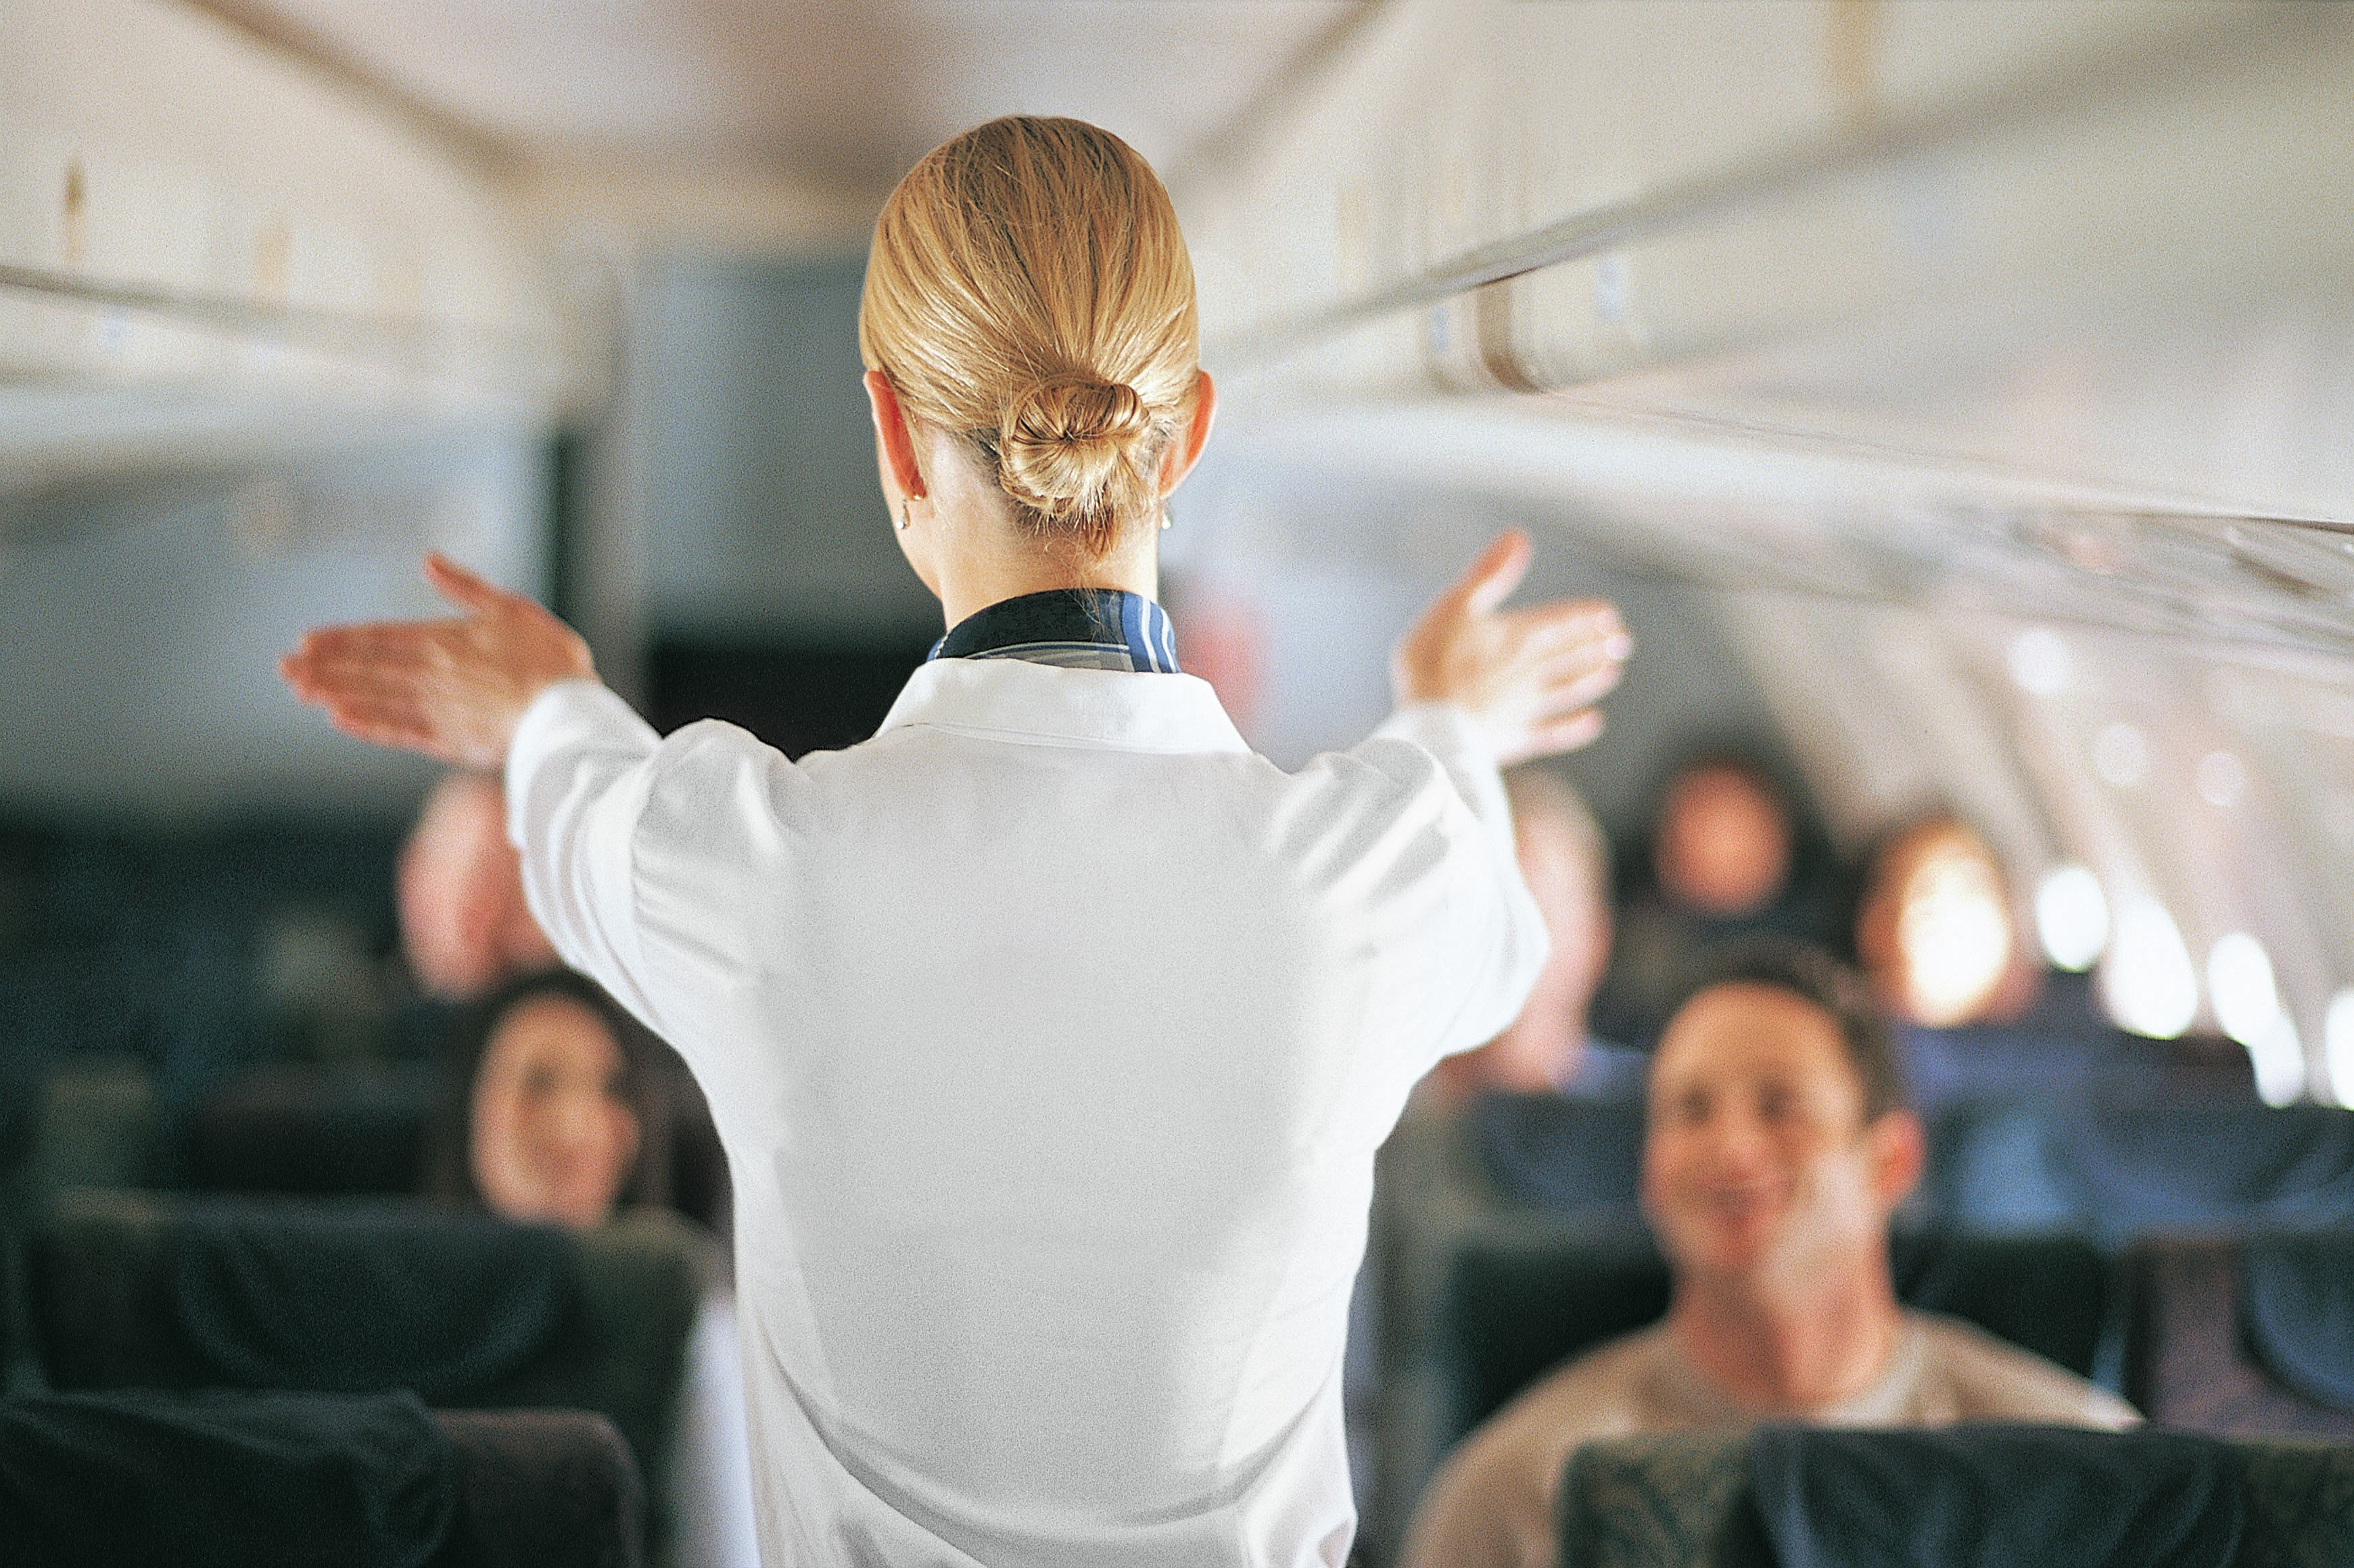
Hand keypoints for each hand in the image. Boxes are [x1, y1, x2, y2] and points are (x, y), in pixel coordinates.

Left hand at [279, 554, 595, 769]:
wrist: (567, 712)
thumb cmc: (549, 658)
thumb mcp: (512, 607)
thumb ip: (466, 587)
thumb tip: (428, 560)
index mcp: (444, 640)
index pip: (379, 637)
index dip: (340, 640)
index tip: (305, 642)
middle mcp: (430, 674)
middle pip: (366, 668)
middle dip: (322, 667)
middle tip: (284, 669)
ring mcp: (436, 709)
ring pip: (373, 698)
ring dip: (334, 694)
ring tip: (301, 693)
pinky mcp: (448, 739)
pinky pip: (397, 731)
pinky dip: (367, 726)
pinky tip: (341, 721)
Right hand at [1391, 531, 1630, 765]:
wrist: (1431, 725)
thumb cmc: (1434, 661)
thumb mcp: (1455, 605)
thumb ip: (1490, 574)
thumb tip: (1518, 538)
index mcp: (1518, 635)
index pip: (1561, 623)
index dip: (1586, 618)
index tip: (1609, 616)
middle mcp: (1530, 670)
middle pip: (1571, 655)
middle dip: (1597, 646)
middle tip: (1623, 642)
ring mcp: (1526, 706)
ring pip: (1569, 689)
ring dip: (1592, 679)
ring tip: (1613, 673)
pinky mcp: (1517, 737)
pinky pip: (1556, 732)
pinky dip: (1577, 728)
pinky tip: (1594, 723)